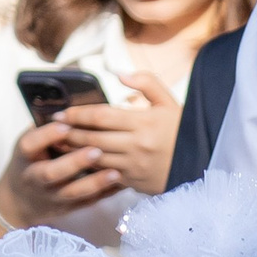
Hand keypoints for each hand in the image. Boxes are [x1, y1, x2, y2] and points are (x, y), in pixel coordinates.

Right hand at [0, 117, 125, 224]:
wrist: (20, 200)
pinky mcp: (66, 208)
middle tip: (96, 150)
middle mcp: (35, 177)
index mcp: (25, 155)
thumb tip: (71, 105)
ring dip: (94, 182)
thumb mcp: (30, 143)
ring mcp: (51, 195)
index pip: (30, 144)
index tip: (65, 126)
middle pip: (52, 172)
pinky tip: (123, 183)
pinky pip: (87, 202)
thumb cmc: (31, 161)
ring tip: (116, 172)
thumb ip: (45, 128)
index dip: (46, 136)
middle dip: (74, 162)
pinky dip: (105, 193)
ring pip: (72, 192)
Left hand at [59, 81, 180, 198]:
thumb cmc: (184, 132)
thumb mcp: (171, 103)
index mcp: (144, 122)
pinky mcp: (135, 181)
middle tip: (53, 128)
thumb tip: (119, 74)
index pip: (101, 116)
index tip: (62, 112)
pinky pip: (105, 174)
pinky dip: (89, 168)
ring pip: (95, 157)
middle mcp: (137, 145)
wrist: (203, 165)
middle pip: (93, 138)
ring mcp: (135, 165)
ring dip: (74, 151)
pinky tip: (77, 163)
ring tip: (59, 144)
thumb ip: (147, 83)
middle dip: (69, 132)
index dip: (78, 114)